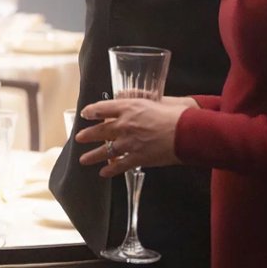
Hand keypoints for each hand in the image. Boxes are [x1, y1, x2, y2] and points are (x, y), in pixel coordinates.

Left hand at [73, 97, 188, 177]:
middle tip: (79, 138)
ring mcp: (130, 143)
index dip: (92, 111)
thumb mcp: (156, 99)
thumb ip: (138, 97)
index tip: (85, 113)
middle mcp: (125, 125)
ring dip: (93, 156)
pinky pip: (119, 165)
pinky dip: (110, 170)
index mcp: (129, 108)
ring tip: (83, 160)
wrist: (187, 133)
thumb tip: (126, 95)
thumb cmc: (176, 114)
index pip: (103, 108)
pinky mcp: (138, 158)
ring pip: (106, 150)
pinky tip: (103, 173)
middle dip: (88, 135)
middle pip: (100, 130)